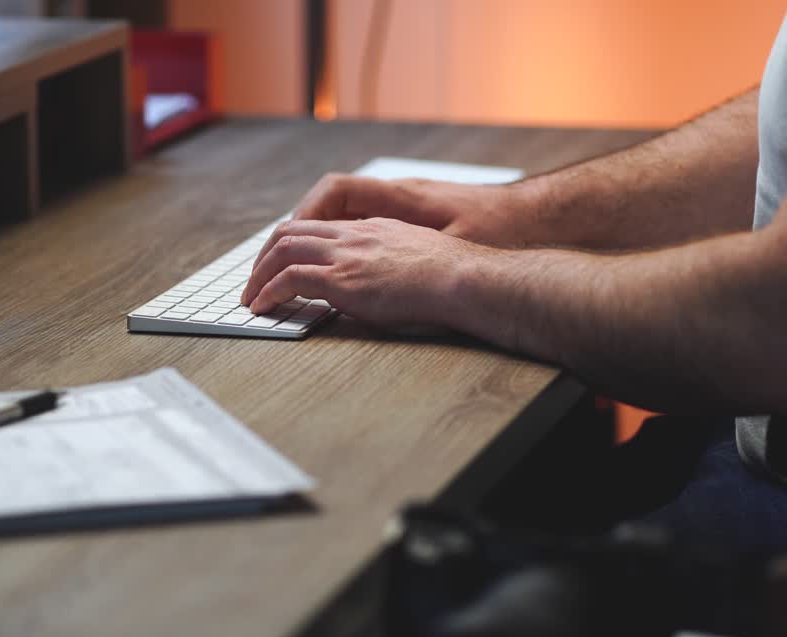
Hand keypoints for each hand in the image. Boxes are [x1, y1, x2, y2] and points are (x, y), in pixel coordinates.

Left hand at [241, 217, 492, 334]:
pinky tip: (262, 307)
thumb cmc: (452, 277)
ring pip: (283, 250)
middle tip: (255, 281)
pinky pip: (291, 279)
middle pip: (291, 232)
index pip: (317, 227)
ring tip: (251, 298)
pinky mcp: (343, 279)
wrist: (465, 279)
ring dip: (260, 275)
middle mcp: (353, 235)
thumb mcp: (414, 258)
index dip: (291, 244)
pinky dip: (269, 292)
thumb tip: (377, 282)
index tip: (280, 264)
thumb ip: (388, 262)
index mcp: (370, 228)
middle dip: (265, 257)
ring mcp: (346, 255)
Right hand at [286, 172, 531, 247]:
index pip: (335, 191)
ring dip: (310, 241)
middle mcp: (395, 200)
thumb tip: (359, 277)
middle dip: (291, 236)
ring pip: (339, 219)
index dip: (303, 216)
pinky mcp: (408, 224)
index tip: (284, 247)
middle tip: (268, 268)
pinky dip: (335, 246)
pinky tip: (330, 269)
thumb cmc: (501, 228)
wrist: (536, 217)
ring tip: (285, 269)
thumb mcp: (452, 247)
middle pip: (326, 205)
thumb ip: (402, 261)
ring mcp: (400, 211)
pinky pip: (357, 229)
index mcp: (400, 198)